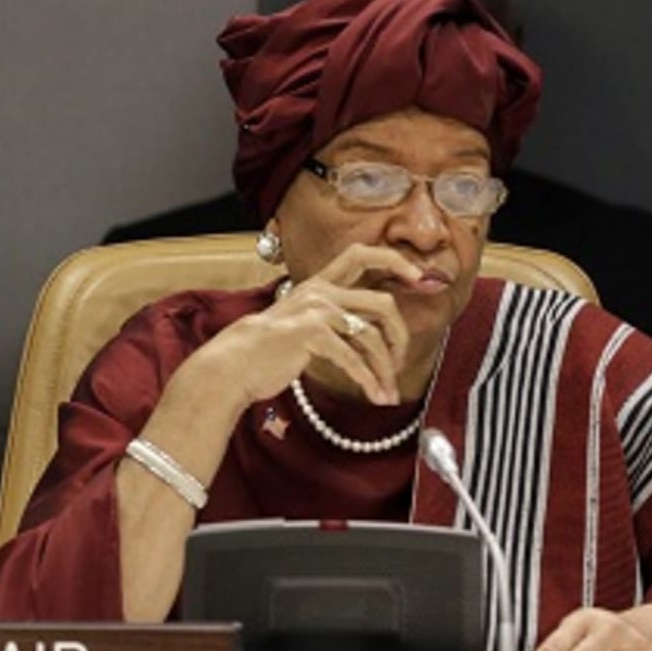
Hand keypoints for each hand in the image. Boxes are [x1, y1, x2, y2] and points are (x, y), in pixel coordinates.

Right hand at [187, 243, 418, 409]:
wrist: (233, 364)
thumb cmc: (268, 350)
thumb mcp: (303, 323)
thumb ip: (336, 318)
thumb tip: (379, 335)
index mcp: (318, 283)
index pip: (361, 254)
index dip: (394, 261)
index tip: (418, 276)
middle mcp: (319, 291)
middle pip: (382, 302)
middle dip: (400, 335)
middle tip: (399, 360)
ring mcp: (315, 311)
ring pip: (372, 335)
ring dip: (386, 368)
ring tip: (387, 391)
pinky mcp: (310, 333)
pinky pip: (354, 358)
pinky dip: (369, 381)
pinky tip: (375, 396)